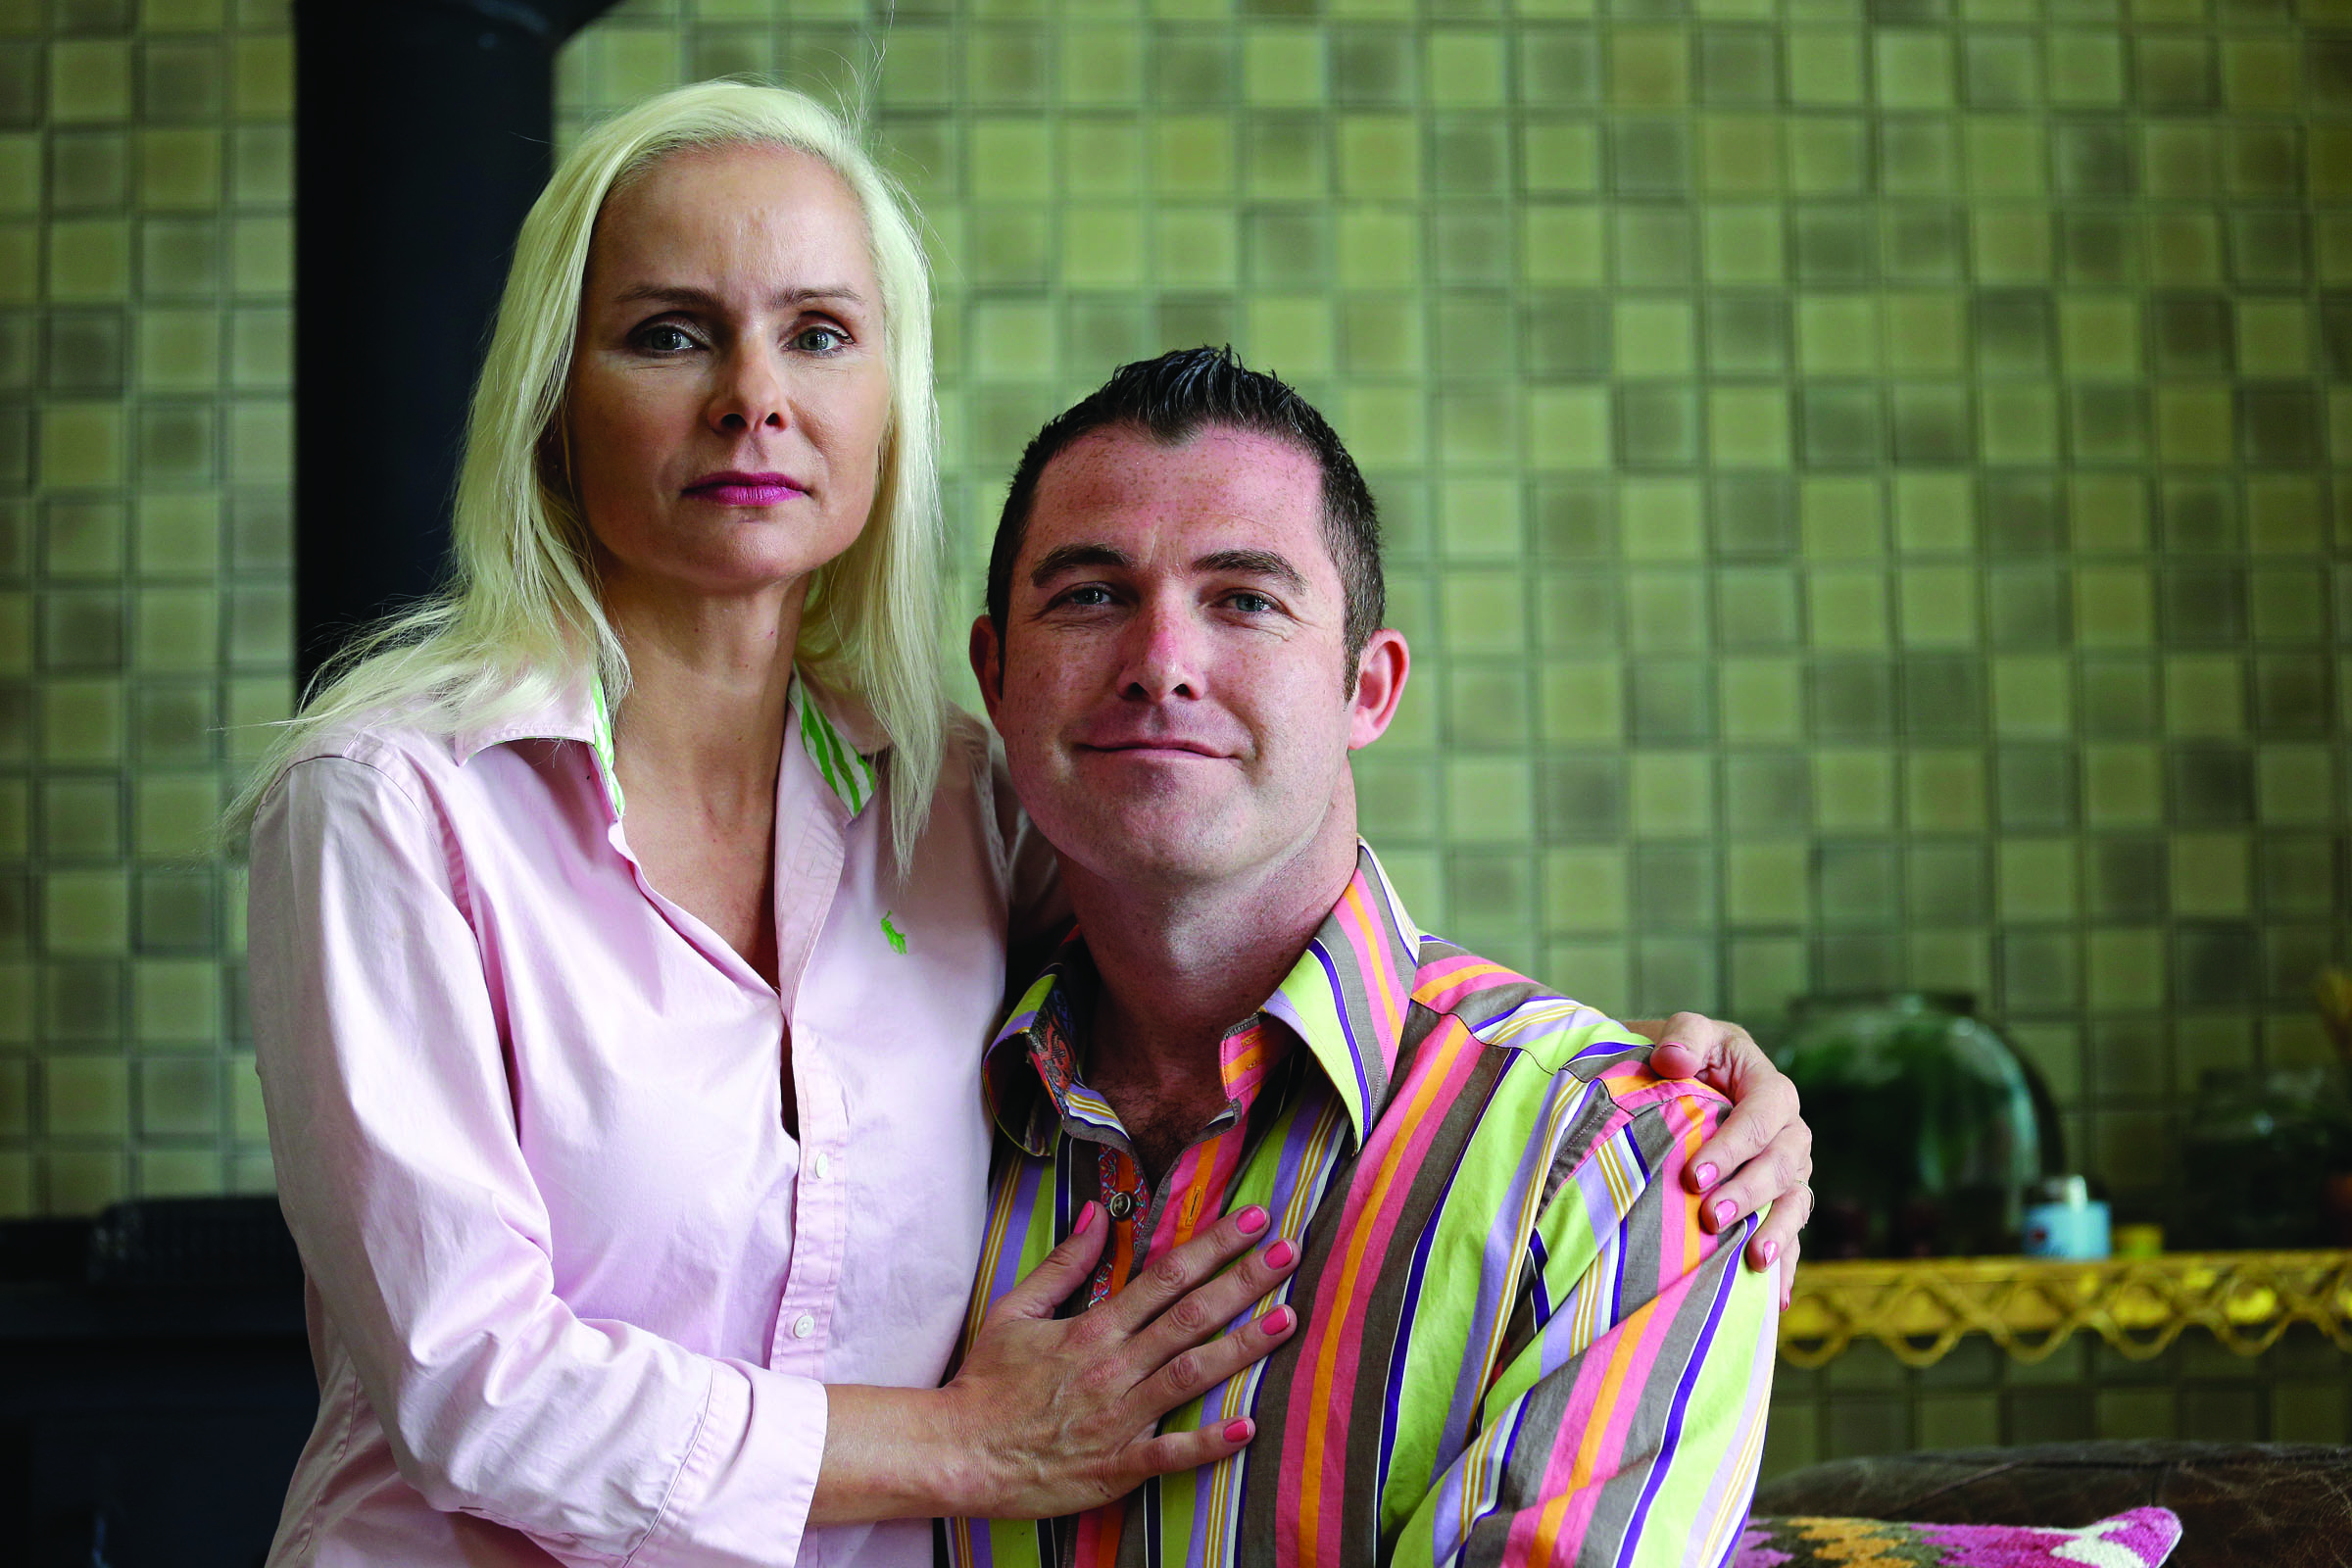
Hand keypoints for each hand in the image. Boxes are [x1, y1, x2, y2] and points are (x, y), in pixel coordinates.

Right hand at [942, 1200, 1301, 1518]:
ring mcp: (1117, 1417)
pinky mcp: (1115, 1466)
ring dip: (1242, 1348)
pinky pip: (1168, 1453)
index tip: (1253, 1220)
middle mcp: (1113, 1367)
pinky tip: (1247, 1427)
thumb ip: (1063, 1264)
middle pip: (1189, 1316)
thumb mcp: (1015, 1310)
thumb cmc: (986, 1382)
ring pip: (1190, 1375)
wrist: (958, 1452)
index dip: (1213, 1246)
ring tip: (1288, 1320)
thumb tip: (1097, 1213)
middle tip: (1290, 1252)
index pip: (1165, 1277)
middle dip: (1243, 1281)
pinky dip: (1208, 1443)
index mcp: (1094, 1328)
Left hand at [1631, 1013, 1813, 1309]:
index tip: (1694, 1175)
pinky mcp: (1778, 1202)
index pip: (1764, 1115)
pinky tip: (1778, 1300)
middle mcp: (1787, 1131)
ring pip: (1795, 1202)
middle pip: (1784, 1164)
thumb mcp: (1683, 1033)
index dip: (1735, 1145)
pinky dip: (1789, 1266)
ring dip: (1777, 1232)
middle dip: (1750, 1193)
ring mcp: (1788, 1170)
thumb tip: (1674, 1061)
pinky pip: (1793, 1235)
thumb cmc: (1680, 1056)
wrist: (1677, 1081)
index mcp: (1768, 1087)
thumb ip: (1683, 1037)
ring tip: (1753, 1260)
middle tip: (1709, 1217)